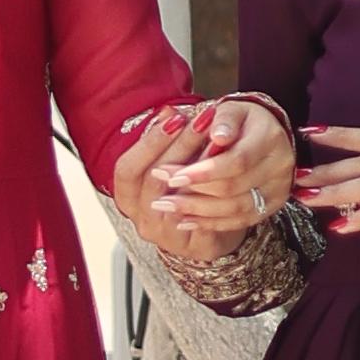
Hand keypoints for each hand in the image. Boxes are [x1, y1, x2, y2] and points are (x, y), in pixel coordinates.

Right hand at [113, 104, 230, 260]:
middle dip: (180, 146)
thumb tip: (168, 111)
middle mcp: (141, 219)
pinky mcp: (194, 248)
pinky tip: (232, 169)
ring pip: (180, 200)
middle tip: (202, 119)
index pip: (127, 169)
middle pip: (155, 181)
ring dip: (201, 166)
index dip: (149, 143)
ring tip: (219, 138)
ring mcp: (166, 236)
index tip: (173, 117)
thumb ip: (165, 143)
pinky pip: (206, 219)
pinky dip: (218, 192)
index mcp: (127, 198)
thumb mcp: (168, 164)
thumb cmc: (183, 191)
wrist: (206, 231)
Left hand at [155, 98, 293, 241]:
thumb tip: (217, 136)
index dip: (203, 172)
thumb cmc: (242, 120)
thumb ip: (223, 121)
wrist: (268, 133)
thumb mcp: (232, 110)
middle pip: (233, 189)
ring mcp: (278, 190)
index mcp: (270, 139)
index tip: (171, 175)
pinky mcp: (272, 206)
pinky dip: (210, 223)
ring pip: (235, 210)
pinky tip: (185, 221)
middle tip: (159, 195)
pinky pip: (240, 221)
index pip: (236, 161)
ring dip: (197, 212)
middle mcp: (280, 167)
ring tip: (166, 208)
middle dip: (192, 193)